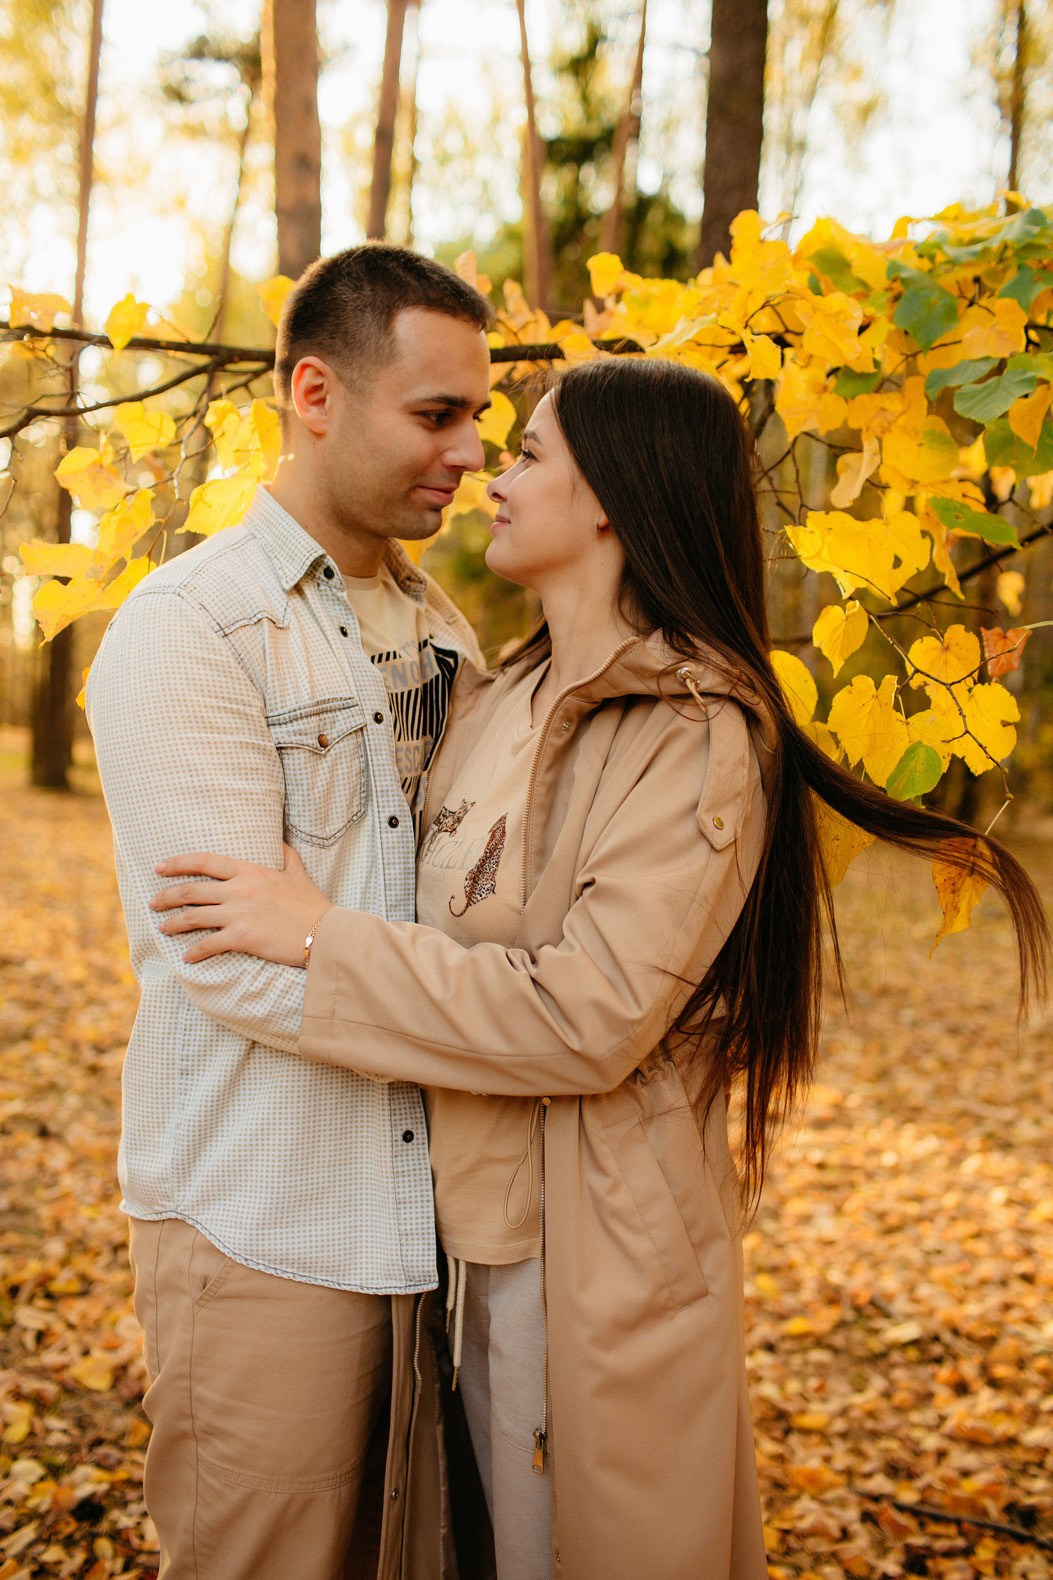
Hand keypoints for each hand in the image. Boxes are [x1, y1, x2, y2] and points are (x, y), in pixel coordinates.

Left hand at [151, 844, 331, 966]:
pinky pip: (208, 944)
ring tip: (162, 928)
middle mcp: (240, 890)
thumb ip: (286, 855)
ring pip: (194, 916)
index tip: (160, 867)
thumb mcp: (299, 873)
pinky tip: (186, 957)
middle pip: (192, 890)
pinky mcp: (242, 938)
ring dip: (173, 923)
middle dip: (167, 896)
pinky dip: (194, 952)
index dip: (178, 863)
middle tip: (153, 902)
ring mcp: (239, 914)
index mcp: (251, 871)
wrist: (326, 932)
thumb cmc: (313, 905)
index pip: (205, 861)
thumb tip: (280, 839)